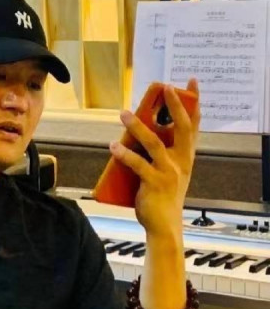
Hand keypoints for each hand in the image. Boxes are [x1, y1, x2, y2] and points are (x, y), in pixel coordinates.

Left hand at [109, 79, 200, 235]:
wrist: (164, 225)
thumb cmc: (162, 196)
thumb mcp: (167, 170)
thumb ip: (158, 152)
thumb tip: (136, 132)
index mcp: (185, 156)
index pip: (193, 125)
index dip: (193, 103)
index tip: (190, 83)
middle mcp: (181, 161)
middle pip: (182, 128)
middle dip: (175, 106)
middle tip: (165, 88)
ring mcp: (168, 172)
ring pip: (154, 143)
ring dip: (137, 126)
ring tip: (123, 113)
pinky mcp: (154, 183)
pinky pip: (137, 164)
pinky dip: (124, 154)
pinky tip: (113, 146)